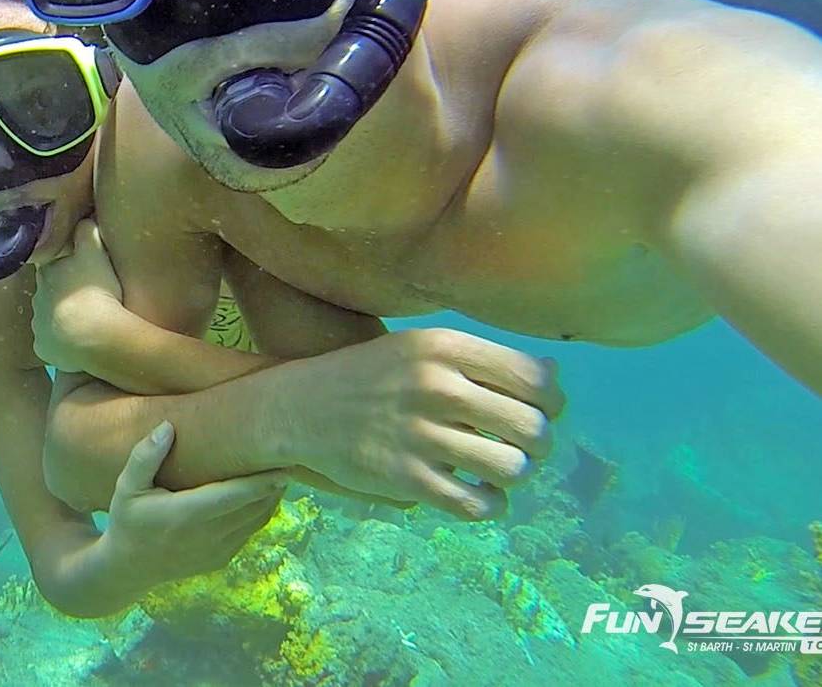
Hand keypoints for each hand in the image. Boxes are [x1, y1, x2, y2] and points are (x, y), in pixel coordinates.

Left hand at [32, 220, 125, 372]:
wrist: (93, 335)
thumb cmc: (96, 289)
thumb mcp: (95, 252)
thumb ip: (87, 232)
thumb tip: (83, 219)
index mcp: (47, 272)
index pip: (52, 264)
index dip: (65, 266)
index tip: (80, 270)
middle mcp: (37, 297)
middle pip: (49, 292)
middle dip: (62, 293)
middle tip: (87, 298)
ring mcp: (38, 324)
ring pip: (49, 318)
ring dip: (63, 319)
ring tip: (87, 323)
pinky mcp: (43, 348)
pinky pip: (53, 344)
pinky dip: (64, 343)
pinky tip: (81, 343)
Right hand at [97, 421, 286, 586]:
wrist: (129, 568)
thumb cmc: (128, 519)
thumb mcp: (127, 487)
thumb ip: (145, 456)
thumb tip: (168, 426)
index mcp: (184, 515)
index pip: (233, 497)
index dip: (262, 482)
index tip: (284, 464)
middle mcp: (206, 536)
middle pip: (253, 507)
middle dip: (274, 484)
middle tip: (290, 455)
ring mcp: (217, 551)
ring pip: (257, 521)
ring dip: (271, 497)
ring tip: (281, 469)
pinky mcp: (222, 559)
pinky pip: (250, 532)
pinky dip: (261, 512)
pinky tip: (264, 492)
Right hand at [278, 328, 564, 520]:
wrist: (298, 406)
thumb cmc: (370, 375)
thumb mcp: (420, 347)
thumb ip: (480, 359)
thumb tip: (554, 376)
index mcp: (444, 348)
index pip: (536, 379)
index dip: (552, 402)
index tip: (540, 412)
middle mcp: (436, 387)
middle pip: (532, 427)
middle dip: (538, 444)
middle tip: (520, 445)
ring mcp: (420, 435)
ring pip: (512, 469)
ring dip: (515, 475)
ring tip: (500, 470)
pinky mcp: (406, 478)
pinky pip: (477, 504)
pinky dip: (491, 505)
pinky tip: (480, 494)